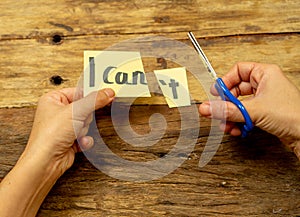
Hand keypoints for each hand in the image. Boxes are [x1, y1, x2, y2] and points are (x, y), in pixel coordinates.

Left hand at [0, 88, 114, 216]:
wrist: (46, 162)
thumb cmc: (50, 136)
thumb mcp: (76, 111)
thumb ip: (94, 100)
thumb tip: (108, 92)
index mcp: (53, 99)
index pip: (78, 91)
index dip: (91, 95)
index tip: (104, 95)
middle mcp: (57, 112)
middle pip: (85, 108)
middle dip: (85, 117)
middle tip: (79, 120)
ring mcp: (64, 127)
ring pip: (86, 122)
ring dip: (84, 129)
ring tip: (74, 133)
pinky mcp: (69, 139)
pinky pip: (85, 135)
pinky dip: (84, 140)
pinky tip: (77, 142)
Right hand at [199, 62, 299, 158]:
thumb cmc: (292, 115)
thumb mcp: (254, 110)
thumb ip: (227, 110)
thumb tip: (208, 108)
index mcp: (265, 74)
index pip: (238, 70)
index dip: (225, 81)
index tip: (216, 93)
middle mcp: (264, 84)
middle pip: (236, 89)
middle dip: (226, 103)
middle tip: (218, 110)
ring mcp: (264, 99)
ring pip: (239, 104)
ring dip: (231, 115)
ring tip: (227, 124)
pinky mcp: (264, 112)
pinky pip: (245, 114)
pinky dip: (238, 122)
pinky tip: (236, 130)